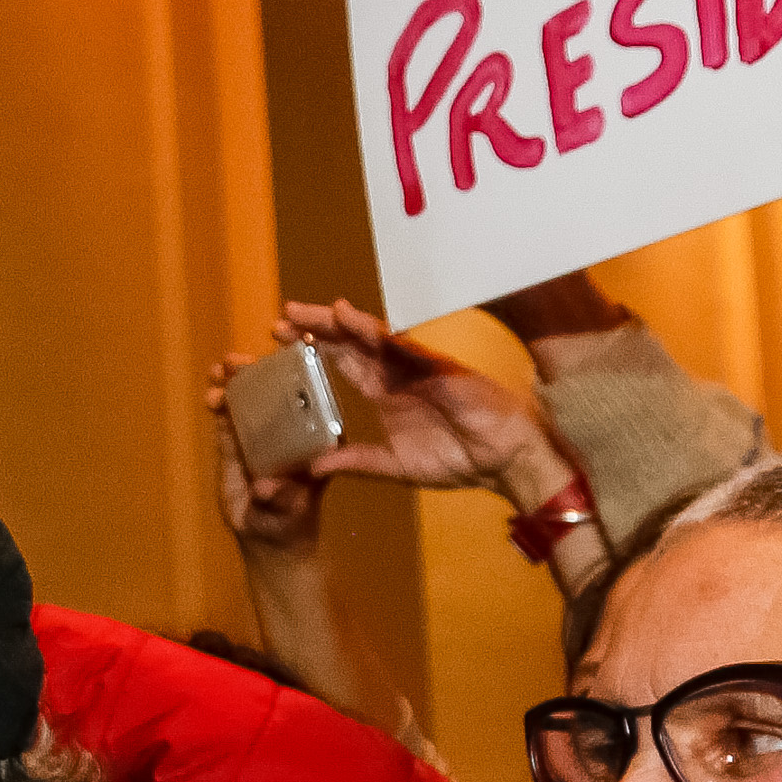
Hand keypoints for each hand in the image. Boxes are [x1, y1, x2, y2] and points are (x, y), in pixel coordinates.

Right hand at [205, 351, 327, 554]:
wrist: (269, 541)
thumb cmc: (290, 524)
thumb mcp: (291, 512)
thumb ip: (281, 499)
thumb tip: (266, 487)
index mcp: (315, 438)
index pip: (311, 398)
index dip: (299, 371)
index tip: (284, 354)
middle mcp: (290, 430)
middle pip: (275, 391)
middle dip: (256, 372)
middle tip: (237, 362)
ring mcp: (263, 434)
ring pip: (250, 400)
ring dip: (234, 382)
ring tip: (218, 371)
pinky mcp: (238, 444)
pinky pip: (229, 420)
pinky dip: (219, 404)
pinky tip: (210, 395)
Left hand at [273, 299, 554, 496]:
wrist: (503, 459)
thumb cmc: (458, 461)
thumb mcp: (396, 467)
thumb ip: (357, 462)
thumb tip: (312, 468)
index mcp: (383, 394)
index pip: (338, 367)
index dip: (310, 354)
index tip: (278, 346)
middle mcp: (393, 374)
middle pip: (345, 344)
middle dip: (313, 330)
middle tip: (279, 320)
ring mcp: (412, 365)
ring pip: (365, 336)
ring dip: (331, 323)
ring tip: (300, 313)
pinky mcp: (431, 363)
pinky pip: (395, 342)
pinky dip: (368, 328)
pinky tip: (344, 315)